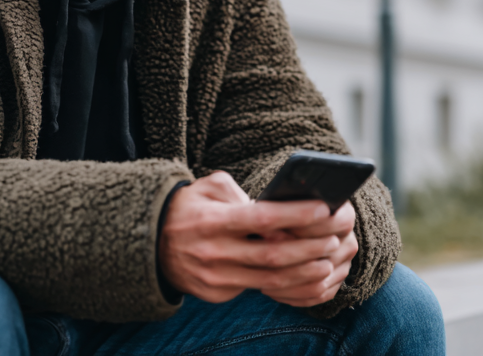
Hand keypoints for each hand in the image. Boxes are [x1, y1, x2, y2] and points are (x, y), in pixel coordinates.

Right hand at [157, 172, 355, 306]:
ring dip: (303, 272)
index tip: (324, 208)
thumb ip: (239, 193)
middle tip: (334, 239)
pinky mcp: (216, 294)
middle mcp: (213, 252)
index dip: (294, 215)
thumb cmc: (188, 208)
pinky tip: (304, 275)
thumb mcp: (207, 188)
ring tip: (327, 261)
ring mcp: (214, 277)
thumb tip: (276, 206)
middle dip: (308, 248)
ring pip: (269, 280)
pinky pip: (255, 290)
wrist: (148, 245)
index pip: (260, 218)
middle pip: (272, 255)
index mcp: (212, 220)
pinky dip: (283, 284)